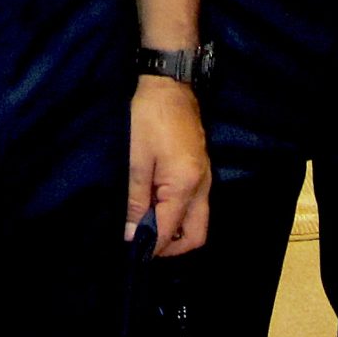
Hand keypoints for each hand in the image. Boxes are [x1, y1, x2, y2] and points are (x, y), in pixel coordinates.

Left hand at [127, 77, 210, 256]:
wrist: (170, 85)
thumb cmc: (148, 119)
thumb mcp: (136, 160)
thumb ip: (135, 200)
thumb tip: (132, 234)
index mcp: (185, 185)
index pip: (170, 231)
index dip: (151, 246)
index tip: (132, 251)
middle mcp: (202, 187)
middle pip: (196, 236)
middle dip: (171, 247)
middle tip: (144, 243)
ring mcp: (206, 178)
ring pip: (198, 222)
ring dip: (176, 232)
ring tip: (147, 226)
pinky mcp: (202, 170)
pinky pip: (196, 206)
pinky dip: (180, 216)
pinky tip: (158, 208)